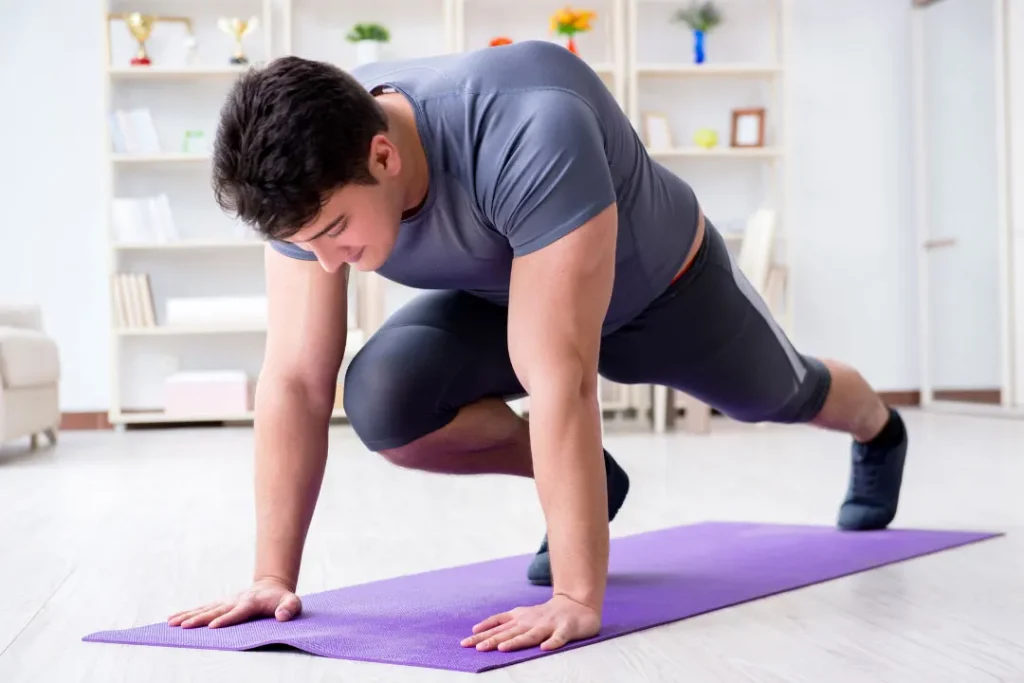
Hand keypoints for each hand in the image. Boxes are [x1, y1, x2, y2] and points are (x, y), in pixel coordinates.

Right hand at [167, 577, 300, 628]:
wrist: (271, 586)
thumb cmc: (282, 599)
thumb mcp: (293, 602)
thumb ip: (290, 608)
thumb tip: (282, 617)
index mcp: (251, 603)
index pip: (237, 613)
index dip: (226, 619)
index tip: (213, 627)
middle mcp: (235, 601)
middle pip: (215, 611)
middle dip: (200, 619)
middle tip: (184, 627)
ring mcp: (226, 601)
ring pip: (205, 609)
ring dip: (188, 616)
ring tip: (171, 623)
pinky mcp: (220, 604)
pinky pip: (202, 609)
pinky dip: (187, 613)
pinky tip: (173, 619)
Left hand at [460, 594, 600, 652]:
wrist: (577, 604)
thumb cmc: (546, 614)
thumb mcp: (522, 615)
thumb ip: (503, 622)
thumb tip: (478, 630)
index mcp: (521, 618)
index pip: (498, 626)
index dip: (483, 634)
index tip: (466, 642)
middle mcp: (532, 621)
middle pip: (510, 632)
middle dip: (493, 640)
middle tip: (478, 648)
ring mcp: (549, 625)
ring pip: (531, 635)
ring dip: (517, 641)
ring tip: (503, 648)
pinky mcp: (566, 629)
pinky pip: (559, 637)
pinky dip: (552, 642)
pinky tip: (545, 648)